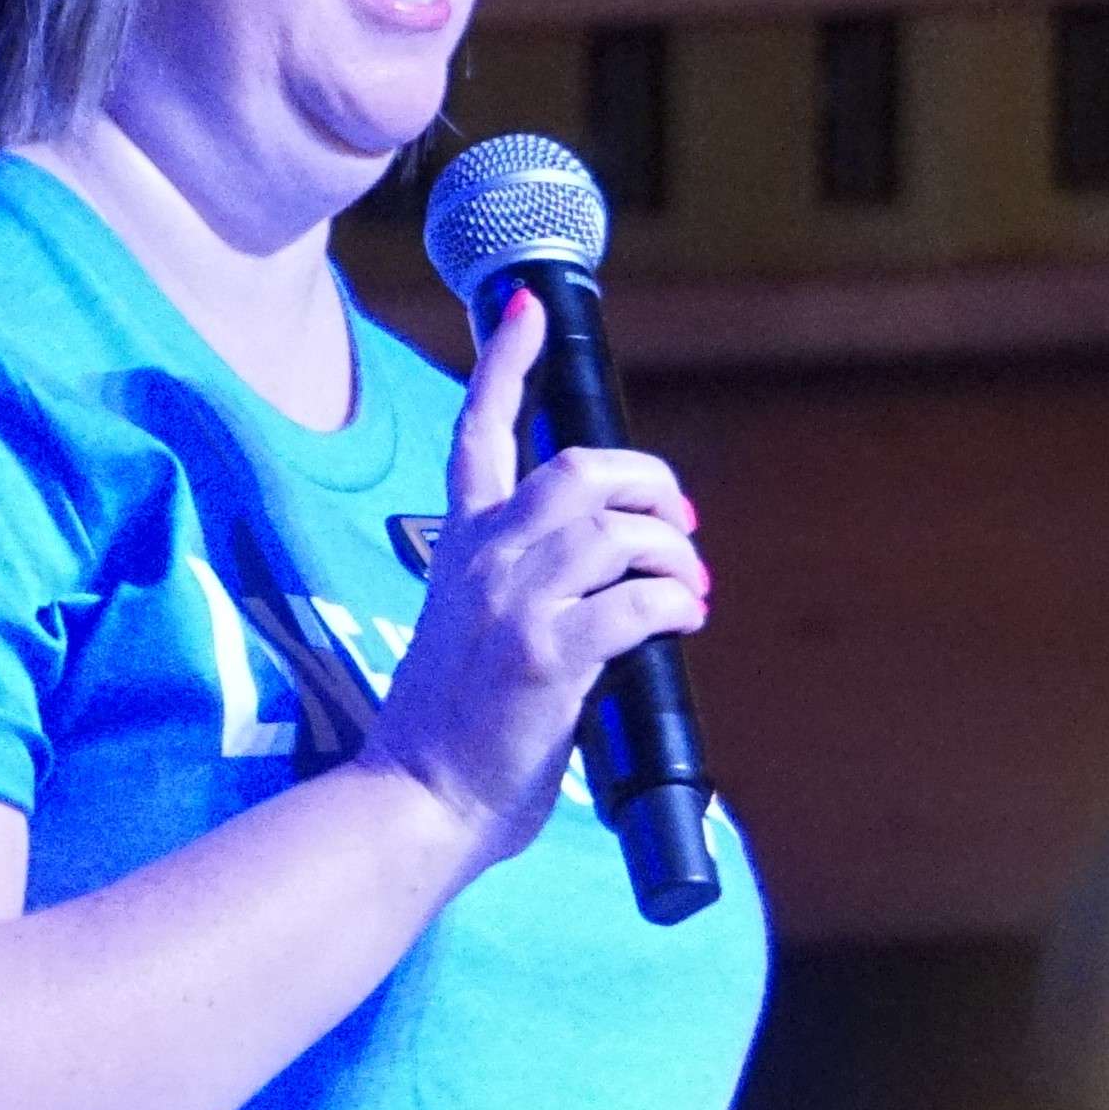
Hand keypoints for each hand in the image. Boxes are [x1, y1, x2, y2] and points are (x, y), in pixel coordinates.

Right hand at [360, 283, 709, 864]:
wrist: (417, 800)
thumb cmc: (453, 734)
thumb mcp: (474, 633)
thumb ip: (526, 590)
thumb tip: (610, 586)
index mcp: (460, 548)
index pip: (478, 431)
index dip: (506, 363)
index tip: (528, 309)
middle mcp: (483, 560)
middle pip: (579, 468)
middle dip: (650, 483)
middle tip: (683, 526)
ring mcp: (514, 604)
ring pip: (617, 529)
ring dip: (673, 553)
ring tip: (691, 591)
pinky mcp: (547, 655)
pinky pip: (636, 601)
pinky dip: (674, 603)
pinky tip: (682, 621)